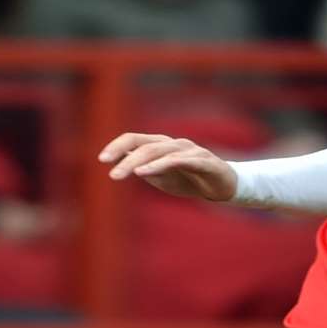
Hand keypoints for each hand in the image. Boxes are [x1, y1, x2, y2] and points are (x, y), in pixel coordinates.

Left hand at [99, 133, 237, 201]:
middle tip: (111, 175)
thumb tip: (119, 162)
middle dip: (125, 157)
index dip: (117, 145)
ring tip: (124, 173)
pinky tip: (146, 172)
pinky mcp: (204, 160)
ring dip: (140, 161)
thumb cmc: (190, 180)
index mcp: (162, 146)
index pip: (135, 139)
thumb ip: (142, 169)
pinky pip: (179, 160)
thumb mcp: (161, 177)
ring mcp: (190, 150)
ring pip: (160, 151)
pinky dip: (161, 165)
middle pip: (145, 145)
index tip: (102, 159)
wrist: (224, 187)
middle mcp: (174, 144)